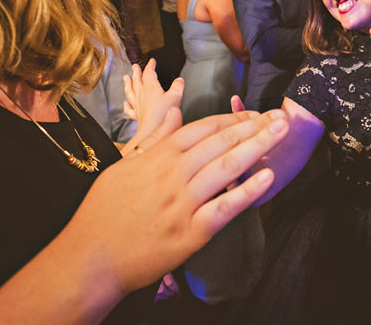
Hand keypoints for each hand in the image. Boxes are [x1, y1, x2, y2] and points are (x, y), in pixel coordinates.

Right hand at [58, 108, 288, 299]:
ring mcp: (182, 204)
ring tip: (281, 133)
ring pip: (227, 169)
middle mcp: (172, 176)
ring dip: (258, 147)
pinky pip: (225, 209)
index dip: (232, 119)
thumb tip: (175, 112)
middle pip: (221, 143)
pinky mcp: (190, 234)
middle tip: (281, 117)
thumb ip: (154, 138)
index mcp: (157, 158)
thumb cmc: (103, 211)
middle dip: (254, 127)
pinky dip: (248, 192)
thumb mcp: (124, 164)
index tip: (254, 114)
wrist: (89, 258)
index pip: (203, 129)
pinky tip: (268, 177)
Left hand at [123, 59, 183, 152]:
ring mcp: (137, 105)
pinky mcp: (136, 115)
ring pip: (130, 91)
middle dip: (136, 72)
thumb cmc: (164, 115)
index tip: (152, 61)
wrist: (154, 131)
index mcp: (151, 88)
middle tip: (135, 66)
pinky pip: (129, 108)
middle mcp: (141, 94)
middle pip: (137, 80)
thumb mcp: (176, 97)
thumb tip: (180, 80)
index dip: (150, 65)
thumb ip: (178, 86)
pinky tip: (125, 102)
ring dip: (127, 83)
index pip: (149, 72)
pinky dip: (126, 104)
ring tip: (125, 78)